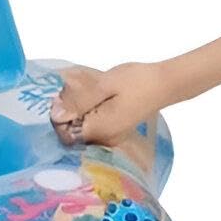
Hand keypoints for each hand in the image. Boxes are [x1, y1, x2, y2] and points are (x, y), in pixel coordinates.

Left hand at [50, 63, 172, 146]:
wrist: (163, 83)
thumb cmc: (135, 81)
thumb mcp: (104, 84)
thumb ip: (80, 101)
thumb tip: (56, 114)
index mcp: (101, 130)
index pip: (65, 134)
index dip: (59, 115)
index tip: (62, 96)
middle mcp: (105, 140)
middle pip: (72, 132)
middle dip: (68, 112)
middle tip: (74, 90)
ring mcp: (110, 138)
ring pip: (81, 129)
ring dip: (78, 111)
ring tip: (87, 92)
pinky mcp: (114, 131)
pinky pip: (92, 126)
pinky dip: (87, 113)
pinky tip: (94, 98)